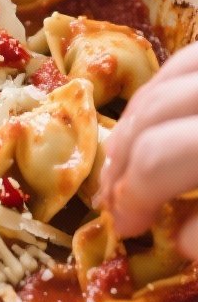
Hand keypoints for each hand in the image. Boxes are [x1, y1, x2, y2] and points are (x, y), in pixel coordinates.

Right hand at [98, 42, 197, 255]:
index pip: (157, 160)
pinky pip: (184, 62)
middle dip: (125, 163)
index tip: (127, 227)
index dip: (133, 199)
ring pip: (161, 83)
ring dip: (134, 125)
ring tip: (126, 162)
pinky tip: (156, 122)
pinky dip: (161, 94)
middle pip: (151, 117)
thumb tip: (177, 239)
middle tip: (116, 198)